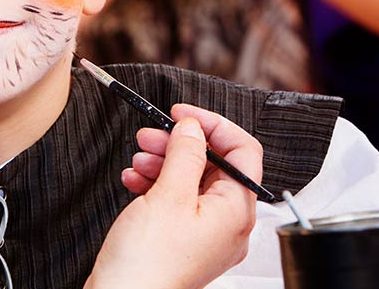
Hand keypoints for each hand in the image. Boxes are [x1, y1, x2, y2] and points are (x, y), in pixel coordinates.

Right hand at [85, 105, 261, 288]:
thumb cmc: (148, 263)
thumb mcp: (168, 195)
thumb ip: (186, 153)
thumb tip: (194, 127)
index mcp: (237, 212)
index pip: (243, 151)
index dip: (213, 125)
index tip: (183, 114)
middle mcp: (229, 225)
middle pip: (215, 165)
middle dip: (181, 144)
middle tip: (153, 134)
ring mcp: (207, 235)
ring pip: (193, 182)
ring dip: (165, 162)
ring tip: (139, 158)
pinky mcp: (185, 242)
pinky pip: (178, 202)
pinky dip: (157, 185)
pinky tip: (135, 180)